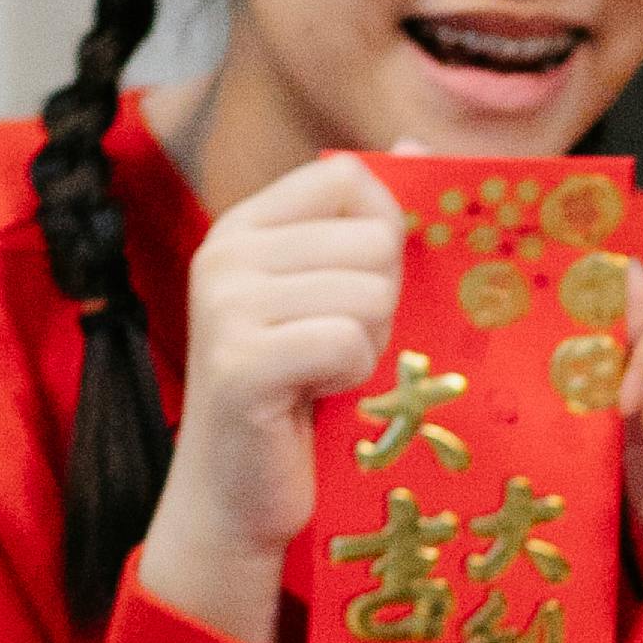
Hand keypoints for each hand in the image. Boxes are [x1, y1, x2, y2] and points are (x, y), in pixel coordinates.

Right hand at [137, 153, 411, 640]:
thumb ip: (370, 225)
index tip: (356, 293)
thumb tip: (417, 145)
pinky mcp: (241, 361)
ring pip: (368, 294)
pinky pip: (346, 341)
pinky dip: (352, 377)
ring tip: (326, 379)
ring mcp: (226, 304)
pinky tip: (317, 398)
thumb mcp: (334, 299)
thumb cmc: (301, 398)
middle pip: (373, 241)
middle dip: (381, 306)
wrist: (239, 497)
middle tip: (337, 354)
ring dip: (369, 348)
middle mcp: (226, 251)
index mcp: (247, 225)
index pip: (352, 179)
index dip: (385, 237)